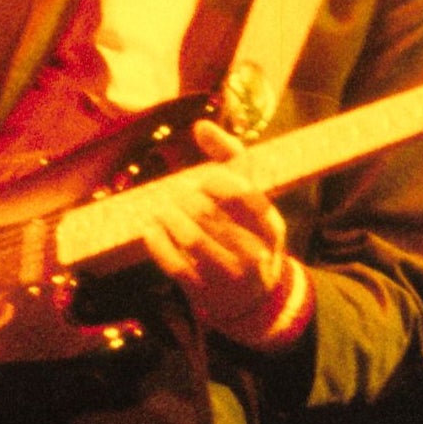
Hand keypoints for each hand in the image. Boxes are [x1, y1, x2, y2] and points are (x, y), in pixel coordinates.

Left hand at [132, 120, 296, 346]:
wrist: (252, 298)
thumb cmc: (246, 230)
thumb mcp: (249, 197)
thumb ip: (229, 158)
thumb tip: (201, 125)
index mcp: (271, 227)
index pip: (246, 196)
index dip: (218, 181)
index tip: (203, 178)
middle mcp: (256, 254)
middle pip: (211, 215)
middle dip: (186, 199)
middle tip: (177, 193)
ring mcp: (229, 276)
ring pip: (192, 239)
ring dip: (170, 217)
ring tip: (163, 208)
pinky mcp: (204, 291)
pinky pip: (174, 263)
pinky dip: (157, 242)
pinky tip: (150, 228)